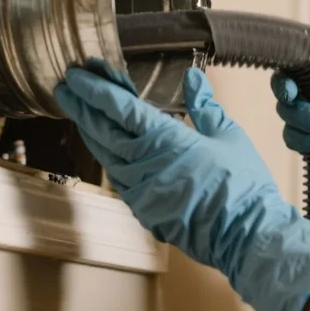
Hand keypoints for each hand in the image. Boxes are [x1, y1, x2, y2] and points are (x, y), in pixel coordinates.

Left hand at [54, 65, 309, 310]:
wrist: (245, 235)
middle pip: (101, 130)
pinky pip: (117, 177)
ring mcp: (139, 189)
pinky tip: (105, 148)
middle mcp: (144, 164)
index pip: (119, 109)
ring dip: (90, 132)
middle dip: (81, 107)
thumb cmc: (242, 186)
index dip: (95, 90)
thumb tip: (193, 78)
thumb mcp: (228, 135)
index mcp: (166, 140)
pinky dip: (107, 157)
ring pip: (104, 155)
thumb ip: (205, 105)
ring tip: (79, 113)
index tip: (77, 75)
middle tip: (65, 88)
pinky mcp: (143, 208)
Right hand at [271, 56, 309, 258]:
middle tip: (297, 100)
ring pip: (287, 113)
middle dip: (290, 96)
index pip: (304, 69)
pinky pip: (290, 137)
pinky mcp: (305, 144)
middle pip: (287, 89)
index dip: (291, 73)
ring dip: (303, 120)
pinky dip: (302, 140)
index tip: (293, 84)